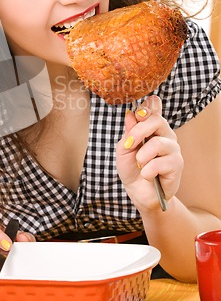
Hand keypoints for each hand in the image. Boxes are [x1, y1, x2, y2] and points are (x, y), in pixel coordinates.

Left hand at [116, 95, 183, 212]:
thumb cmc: (131, 168)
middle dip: (138, 131)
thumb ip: (129, 132)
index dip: (147, 108)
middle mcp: (166, 135)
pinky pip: (158, 164)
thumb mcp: (124, 148)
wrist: (138, 192)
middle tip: (129, 145)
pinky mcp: (177, 165)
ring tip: (140, 165)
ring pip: (157, 144)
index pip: (154, 110)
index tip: (138, 114)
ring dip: (141, 157)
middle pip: (157, 120)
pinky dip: (146, 171)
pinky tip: (147, 175)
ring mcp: (173, 149)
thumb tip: (130, 114)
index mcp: (153, 128)